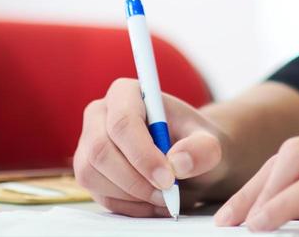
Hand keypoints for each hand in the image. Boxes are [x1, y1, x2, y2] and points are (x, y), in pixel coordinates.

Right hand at [74, 78, 231, 216]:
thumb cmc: (195, 144)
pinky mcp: (88, 172)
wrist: (188, 160)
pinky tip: (152, 202)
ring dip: (132, 195)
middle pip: (101, 151)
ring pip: (93, 175)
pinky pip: (98, 195)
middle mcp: (100, 114)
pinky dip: (128, 206)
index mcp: (126, 92)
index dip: (142, 154)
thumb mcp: (210, 143)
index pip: (122, 122)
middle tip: (168, 194)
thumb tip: (178, 162)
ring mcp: (88, 144)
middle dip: (135, 180)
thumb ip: (202, 149)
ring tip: (165, 197)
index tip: (169, 178)